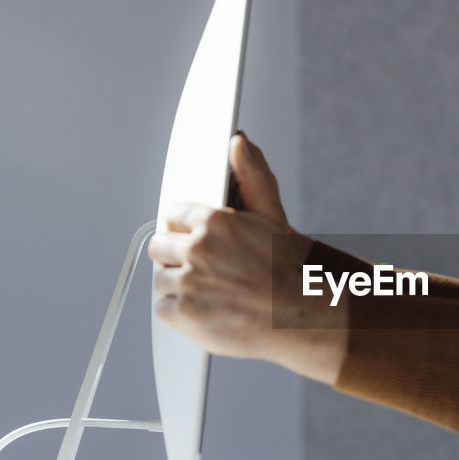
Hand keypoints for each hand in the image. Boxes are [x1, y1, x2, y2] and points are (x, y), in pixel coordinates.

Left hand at [147, 133, 346, 383]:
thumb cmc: (288, 270)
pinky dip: (178, 312)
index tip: (198, 241)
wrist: (299, 317)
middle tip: (204, 269)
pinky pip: (162, 308)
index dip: (186, 229)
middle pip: (159, 246)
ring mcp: (188, 283)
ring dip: (178, 285)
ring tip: (208, 291)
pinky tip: (203, 310)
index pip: (175, 215)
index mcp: (213, 222)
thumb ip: (251, 177)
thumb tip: (239, 142)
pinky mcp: (184, 314)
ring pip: (161, 278)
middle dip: (177, 256)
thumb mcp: (271, 216)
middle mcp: (197, 250)